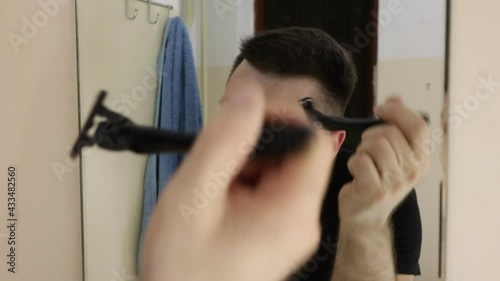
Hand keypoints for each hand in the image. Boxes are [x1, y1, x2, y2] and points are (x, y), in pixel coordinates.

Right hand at [140, 83, 333, 280]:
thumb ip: (223, 141)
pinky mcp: (273, 232)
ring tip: (212, 188)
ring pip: (276, 169)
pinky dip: (240, 182)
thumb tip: (248, 96)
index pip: (313, 142)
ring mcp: (287, 228)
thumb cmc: (183, 273)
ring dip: (243, 164)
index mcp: (292, 212)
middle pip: (293, 153)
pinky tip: (216, 200)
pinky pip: (266, 189)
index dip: (283, 118)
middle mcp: (299, 220)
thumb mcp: (194, 197)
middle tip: (217, 160)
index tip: (246, 116)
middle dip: (254, 144)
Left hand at [338, 97, 429, 227]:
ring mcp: (395, 183)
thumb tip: (396, 97)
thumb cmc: (376, 181)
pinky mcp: (375, 190)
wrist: (365, 217)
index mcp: (422, 159)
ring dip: (362, 150)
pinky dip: (353, 163)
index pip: (418, 126)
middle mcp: (413, 171)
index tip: (380, 109)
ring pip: (374, 144)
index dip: (397, 111)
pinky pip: (360, 160)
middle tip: (368, 150)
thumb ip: (395, 125)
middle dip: (371, 136)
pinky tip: (357, 173)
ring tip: (364, 162)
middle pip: (390, 133)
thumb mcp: (392, 153)